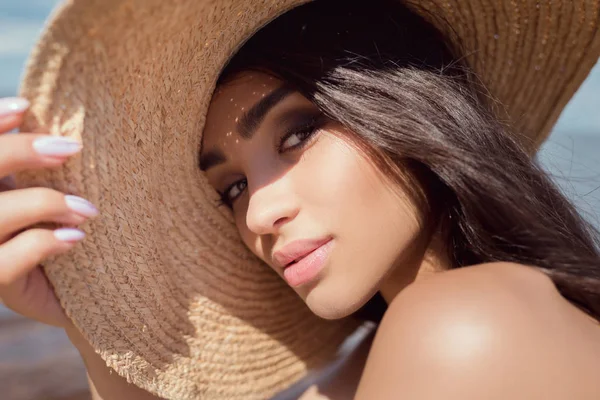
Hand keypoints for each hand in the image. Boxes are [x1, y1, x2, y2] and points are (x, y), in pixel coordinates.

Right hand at [0, 97, 97, 328]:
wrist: (80, 297)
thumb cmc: (67, 238)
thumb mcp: (51, 199)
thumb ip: (41, 170)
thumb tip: (55, 126)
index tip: (26, 107)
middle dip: (18, 152)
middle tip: (69, 149)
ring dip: (43, 202)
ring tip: (87, 209)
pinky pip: (6, 260)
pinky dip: (43, 243)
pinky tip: (75, 238)